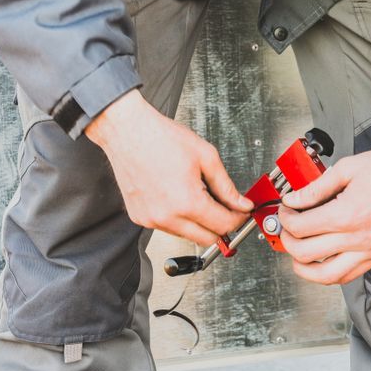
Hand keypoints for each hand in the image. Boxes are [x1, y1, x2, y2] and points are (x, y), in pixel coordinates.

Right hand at [86, 90, 252, 245]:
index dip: (239, 219)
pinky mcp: (139, 218)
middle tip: (229, 210)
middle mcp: (167, 217)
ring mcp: (151, 220)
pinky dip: (180, 219)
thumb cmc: (161, 138)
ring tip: (201, 196)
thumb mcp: (206, 157)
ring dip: (200, 223)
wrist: (127, 131)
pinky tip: (181, 197)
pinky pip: (168, 227)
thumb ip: (227, 186)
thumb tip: (240, 203)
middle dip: (222, 226)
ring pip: (188, 235)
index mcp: (187, 202)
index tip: (243, 213)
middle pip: (208, 239)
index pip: (223, 226)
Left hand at [277, 130, 370, 284]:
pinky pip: (347, 277)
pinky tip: (322, 263)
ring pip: (324, 275)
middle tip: (287, 227)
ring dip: (303, 267)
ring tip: (297, 254)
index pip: (300, 227)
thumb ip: (317, 187)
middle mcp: (356, 238)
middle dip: (288, 239)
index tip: (286, 209)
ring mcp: (368, 251)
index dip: (285, 217)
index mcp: (346, 214)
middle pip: (305, 252)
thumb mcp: (348, 168)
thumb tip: (295, 198)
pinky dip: (328, 275)